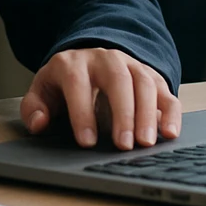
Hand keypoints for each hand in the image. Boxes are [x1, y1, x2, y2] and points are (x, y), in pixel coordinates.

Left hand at [20, 48, 181, 150]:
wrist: (88, 60)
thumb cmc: (64, 84)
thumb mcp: (42, 92)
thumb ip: (34, 108)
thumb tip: (40, 123)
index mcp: (73, 63)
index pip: (78, 84)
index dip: (82, 113)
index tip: (87, 142)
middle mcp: (104, 59)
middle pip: (117, 80)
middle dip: (122, 113)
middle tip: (124, 146)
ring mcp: (130, 65)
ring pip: (143, 83)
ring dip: (147, 114)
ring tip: (145, 143)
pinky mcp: (151, 76)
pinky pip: (165, 89)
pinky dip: (170, 112)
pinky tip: (169, 133)